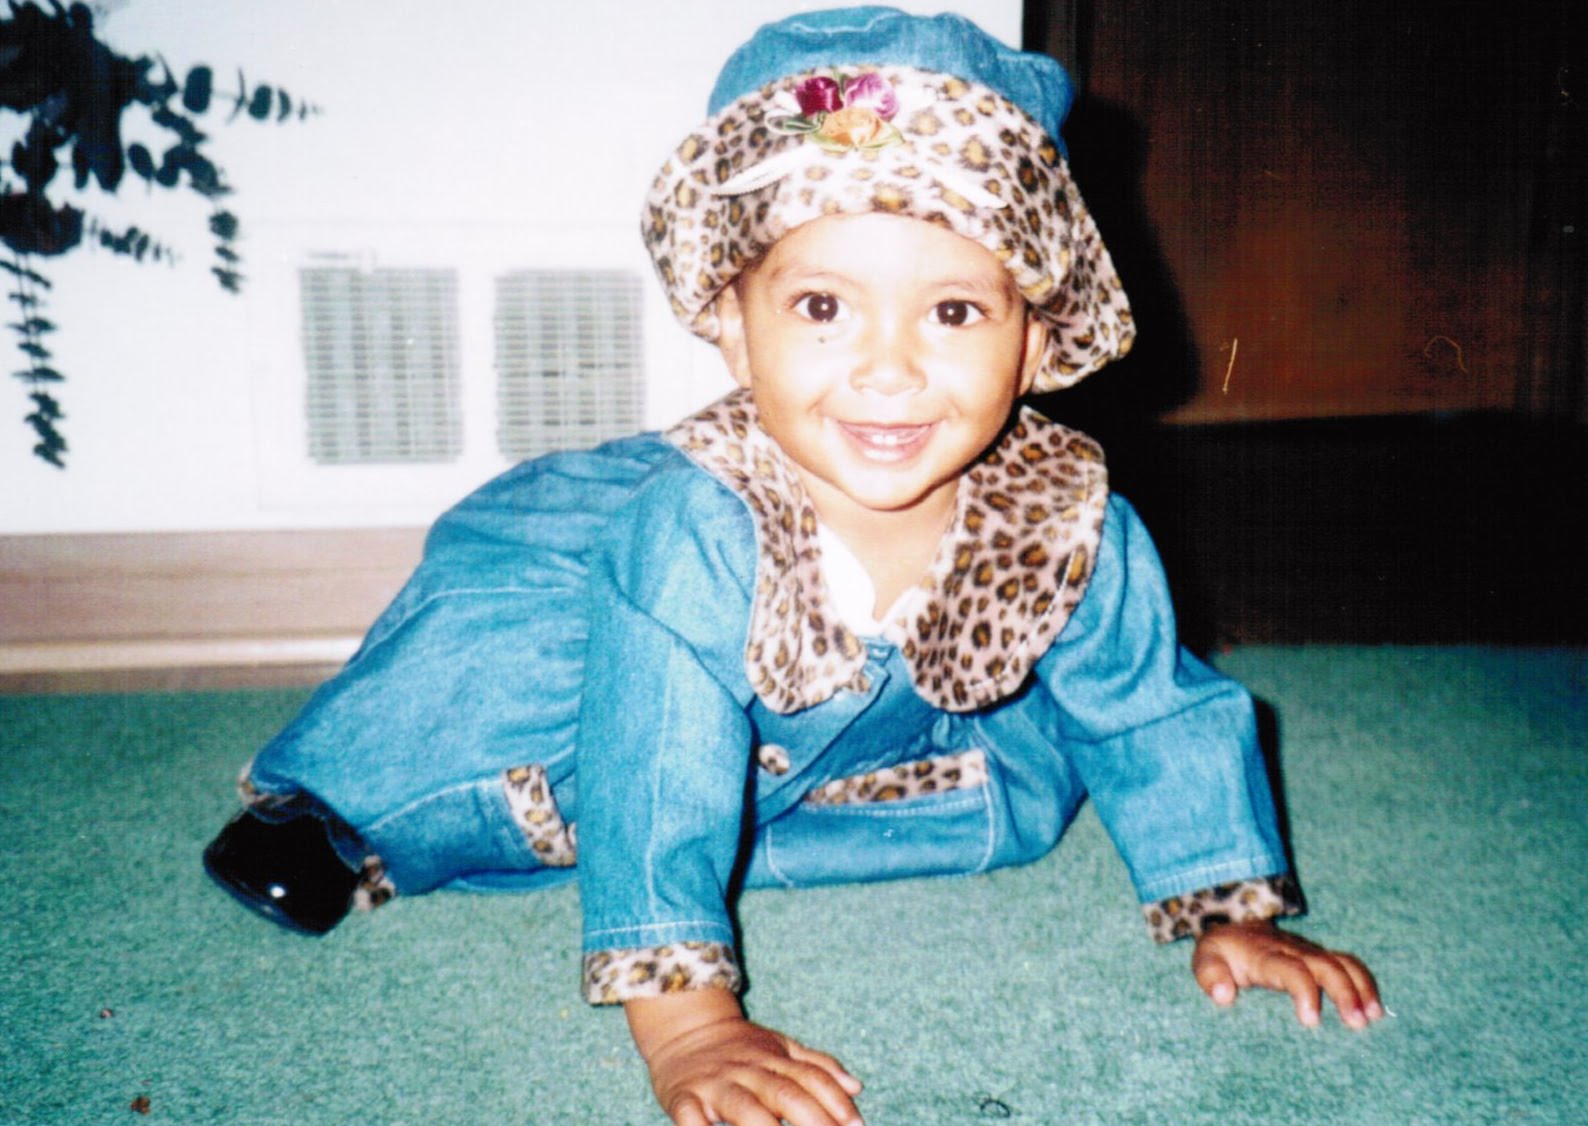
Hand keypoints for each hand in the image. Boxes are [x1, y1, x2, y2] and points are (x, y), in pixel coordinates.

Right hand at [626, 989, 863, 1125]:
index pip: (811, 1078)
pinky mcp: (683, 1097)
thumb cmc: (740, 1048)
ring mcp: (714, 1084)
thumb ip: (817, 1067)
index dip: (836, 1101)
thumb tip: (856, 1088)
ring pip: (743, 1107)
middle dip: (812, 1119)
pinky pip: (690, 1117)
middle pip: (784, 1094)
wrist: (682, 1028)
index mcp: (774, 1059)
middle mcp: (748, 1071)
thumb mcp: (780, 1048)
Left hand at [1191, 919, 1383, 1029]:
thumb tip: (1224, 996)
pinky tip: (1376, 1009)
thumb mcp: (1205, 959)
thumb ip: (1210, 976)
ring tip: (1374, 1017)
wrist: (1233, 928)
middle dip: (1345, 992)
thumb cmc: (1221, 953)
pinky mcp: (1319, 957)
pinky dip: (1365, 983)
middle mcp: (1294, 950)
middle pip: (1327, 965)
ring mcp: (1310, 952)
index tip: (1312, 1021)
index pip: (1291, 969)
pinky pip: (1348, 964)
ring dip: (1362, 988)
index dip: (1305, 992)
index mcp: (1266, 955)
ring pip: (1344, 962)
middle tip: (1358, 1024)